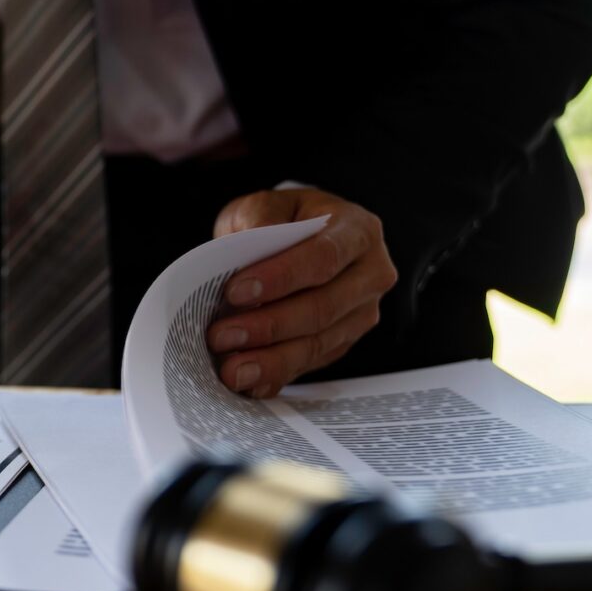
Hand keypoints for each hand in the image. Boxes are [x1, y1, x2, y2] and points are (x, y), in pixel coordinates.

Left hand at [205, 188, 397, 398]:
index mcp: (357, 231)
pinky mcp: (344, 342)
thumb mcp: (268, 206)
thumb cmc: (285, 222)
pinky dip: (277, 375)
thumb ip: (258, 218)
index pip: (323, 256)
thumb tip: (247, 243)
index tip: (236, 292)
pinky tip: (249, 384)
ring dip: (270, 360)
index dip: (280, 277)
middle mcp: (370, 274)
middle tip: (222, 336)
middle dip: (268, 326)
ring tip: (231, 369)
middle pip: (322, 308)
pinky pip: (311, 364)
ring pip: (318, 343)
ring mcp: (361, 313)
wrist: (304, 240)